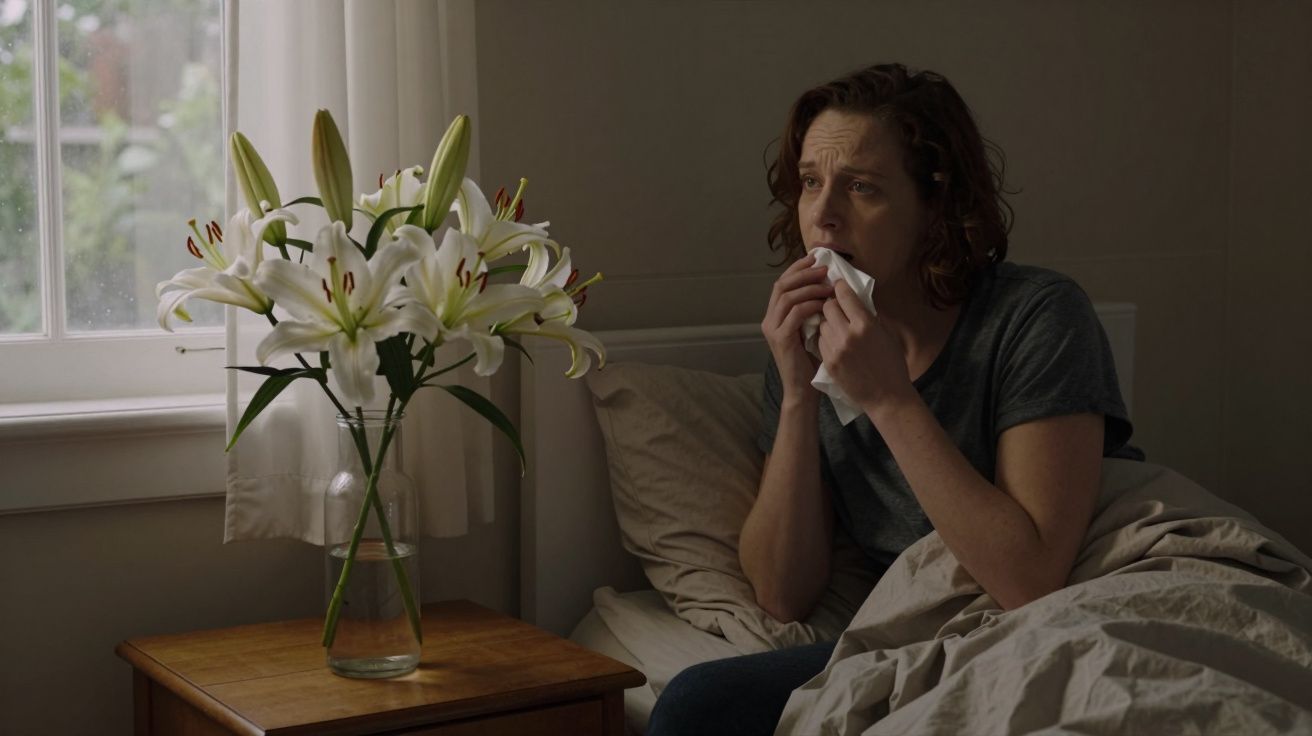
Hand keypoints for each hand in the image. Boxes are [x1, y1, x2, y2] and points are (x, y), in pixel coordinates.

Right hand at [761, 253, 831, 395]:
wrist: (803, 390)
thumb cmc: (811, 361)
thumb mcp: (812, 329)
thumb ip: (813, 309)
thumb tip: (829, 285)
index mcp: (774, 316)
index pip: (782, 283)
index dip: (798, 268)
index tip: (816, 258)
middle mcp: (769, 320)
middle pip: (782, 285)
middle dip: (804, 273)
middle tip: (824, 268)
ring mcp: (773, 329)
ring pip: (787, 297)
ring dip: (809, 287)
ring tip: (828, 285)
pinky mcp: (781, 339)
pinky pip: (794, 313)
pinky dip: (810, 304)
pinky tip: (825, 304)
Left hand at [816, 279, 913, 412]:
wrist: (887, 397)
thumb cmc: (892, 364)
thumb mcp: (886, 333)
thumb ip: (868, 315)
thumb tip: (854, 298)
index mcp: (866, 324)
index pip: (844, 294)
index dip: (839, 286)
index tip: (837, 284)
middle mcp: (848, 334)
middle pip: (828, 307)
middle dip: (831, 304)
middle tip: (836, 306)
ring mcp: (836, 349)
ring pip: (822, 324)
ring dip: (828, 322)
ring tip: (838, 328)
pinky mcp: (828, 362)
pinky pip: (820, 341)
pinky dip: (826, 339)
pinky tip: (835, 343)